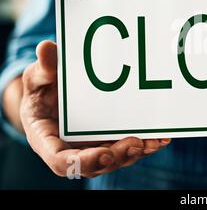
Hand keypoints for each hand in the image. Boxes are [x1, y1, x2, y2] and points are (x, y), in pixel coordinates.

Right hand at [20, 40, 170, 177]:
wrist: (54, 93)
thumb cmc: (43, 86)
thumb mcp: (38, 75)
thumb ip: (44, 67)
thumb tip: (46, 48)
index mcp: (47, 139)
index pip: (61, 160)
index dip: (82, 162)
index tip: (104, 153)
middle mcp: (71, 149)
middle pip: (95, 164)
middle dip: (118, 156)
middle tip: (137, 143)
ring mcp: (92, 148)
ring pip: (116, 159)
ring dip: (136, 152)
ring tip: (156, 141)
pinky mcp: (110, 141)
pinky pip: (127, 149)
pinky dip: (145, 145)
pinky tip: (162, 137)